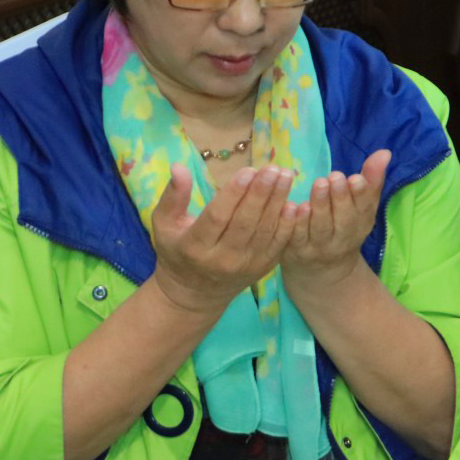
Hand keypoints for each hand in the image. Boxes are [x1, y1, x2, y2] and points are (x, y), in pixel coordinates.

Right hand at [148, 164, 295, 316]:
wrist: (195, 293)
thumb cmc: (177, 250)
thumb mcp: (165, 224)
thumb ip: (172, 196)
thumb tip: (179, 166)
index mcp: (194, 246)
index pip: (217, 217)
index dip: (234, 194)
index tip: (248, 170)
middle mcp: (222, 259)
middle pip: (245, 223)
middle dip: (261, 194)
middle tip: (274, 169)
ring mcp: (245, 265)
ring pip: (265, 231)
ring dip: (277, 202)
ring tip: (286, 176)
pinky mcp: (262, 268)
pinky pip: (278, 244)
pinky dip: (288, 224)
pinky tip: (295, 204)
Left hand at [280, 149, 389, 291]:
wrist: (323, 271)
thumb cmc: (343, 228)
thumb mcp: (361, 207)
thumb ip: (371, 180)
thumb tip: (384, 152)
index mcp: (361, 223)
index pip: (364, 208)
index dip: (360, 194)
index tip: (355, 178)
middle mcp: (343, 237)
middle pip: (344, 219)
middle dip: (340, 198)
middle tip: (334, 177)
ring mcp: (320, 246)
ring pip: (321, 227)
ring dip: (320, 206)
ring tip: (318, 184)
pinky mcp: (296, 250)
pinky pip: (296, 236)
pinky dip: (296, 222)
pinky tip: (293, 206)